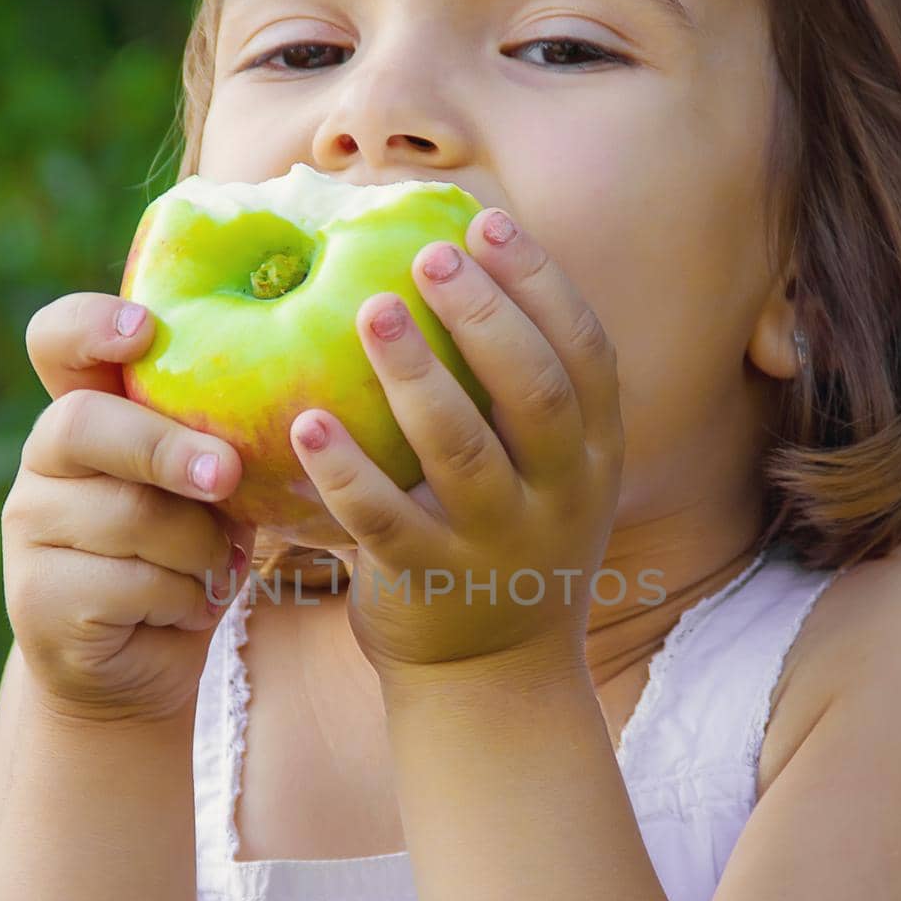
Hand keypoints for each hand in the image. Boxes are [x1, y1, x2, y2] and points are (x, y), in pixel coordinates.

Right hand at [2, 293, 256, 725]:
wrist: (143, 664)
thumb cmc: (190, 557)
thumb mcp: (213, 494)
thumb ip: (223, 449)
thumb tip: (297, 418)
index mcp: (87, 415)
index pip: (58, 343)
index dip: (91, 325)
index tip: (145, 330)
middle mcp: (44, 462)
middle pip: (85, 424)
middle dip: (166, 448)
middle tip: (225, 475)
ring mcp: (30, 530)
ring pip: (128, 514)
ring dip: (197, 548)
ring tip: (213, 571)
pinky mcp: (37, 598)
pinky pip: (130, 583)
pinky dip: (182, 599)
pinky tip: (184, 610)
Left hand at [288, 210, 623, 686]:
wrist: (494, 676)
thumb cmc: (504, 542)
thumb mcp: (546, 472)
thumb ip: (521, 391)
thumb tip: (461, 265)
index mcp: (594, 454)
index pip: (586, 352)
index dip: (541, 283)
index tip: (488, 223)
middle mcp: (561, 496)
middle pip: (537, 392)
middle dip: (486, 315)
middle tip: (428, 255)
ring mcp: (500, 546)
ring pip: (463, 453)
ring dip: (418, 377)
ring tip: (370, 312)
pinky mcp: (433, 585)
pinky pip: (385, 522)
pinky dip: (345, 471)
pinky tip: (305, 420)